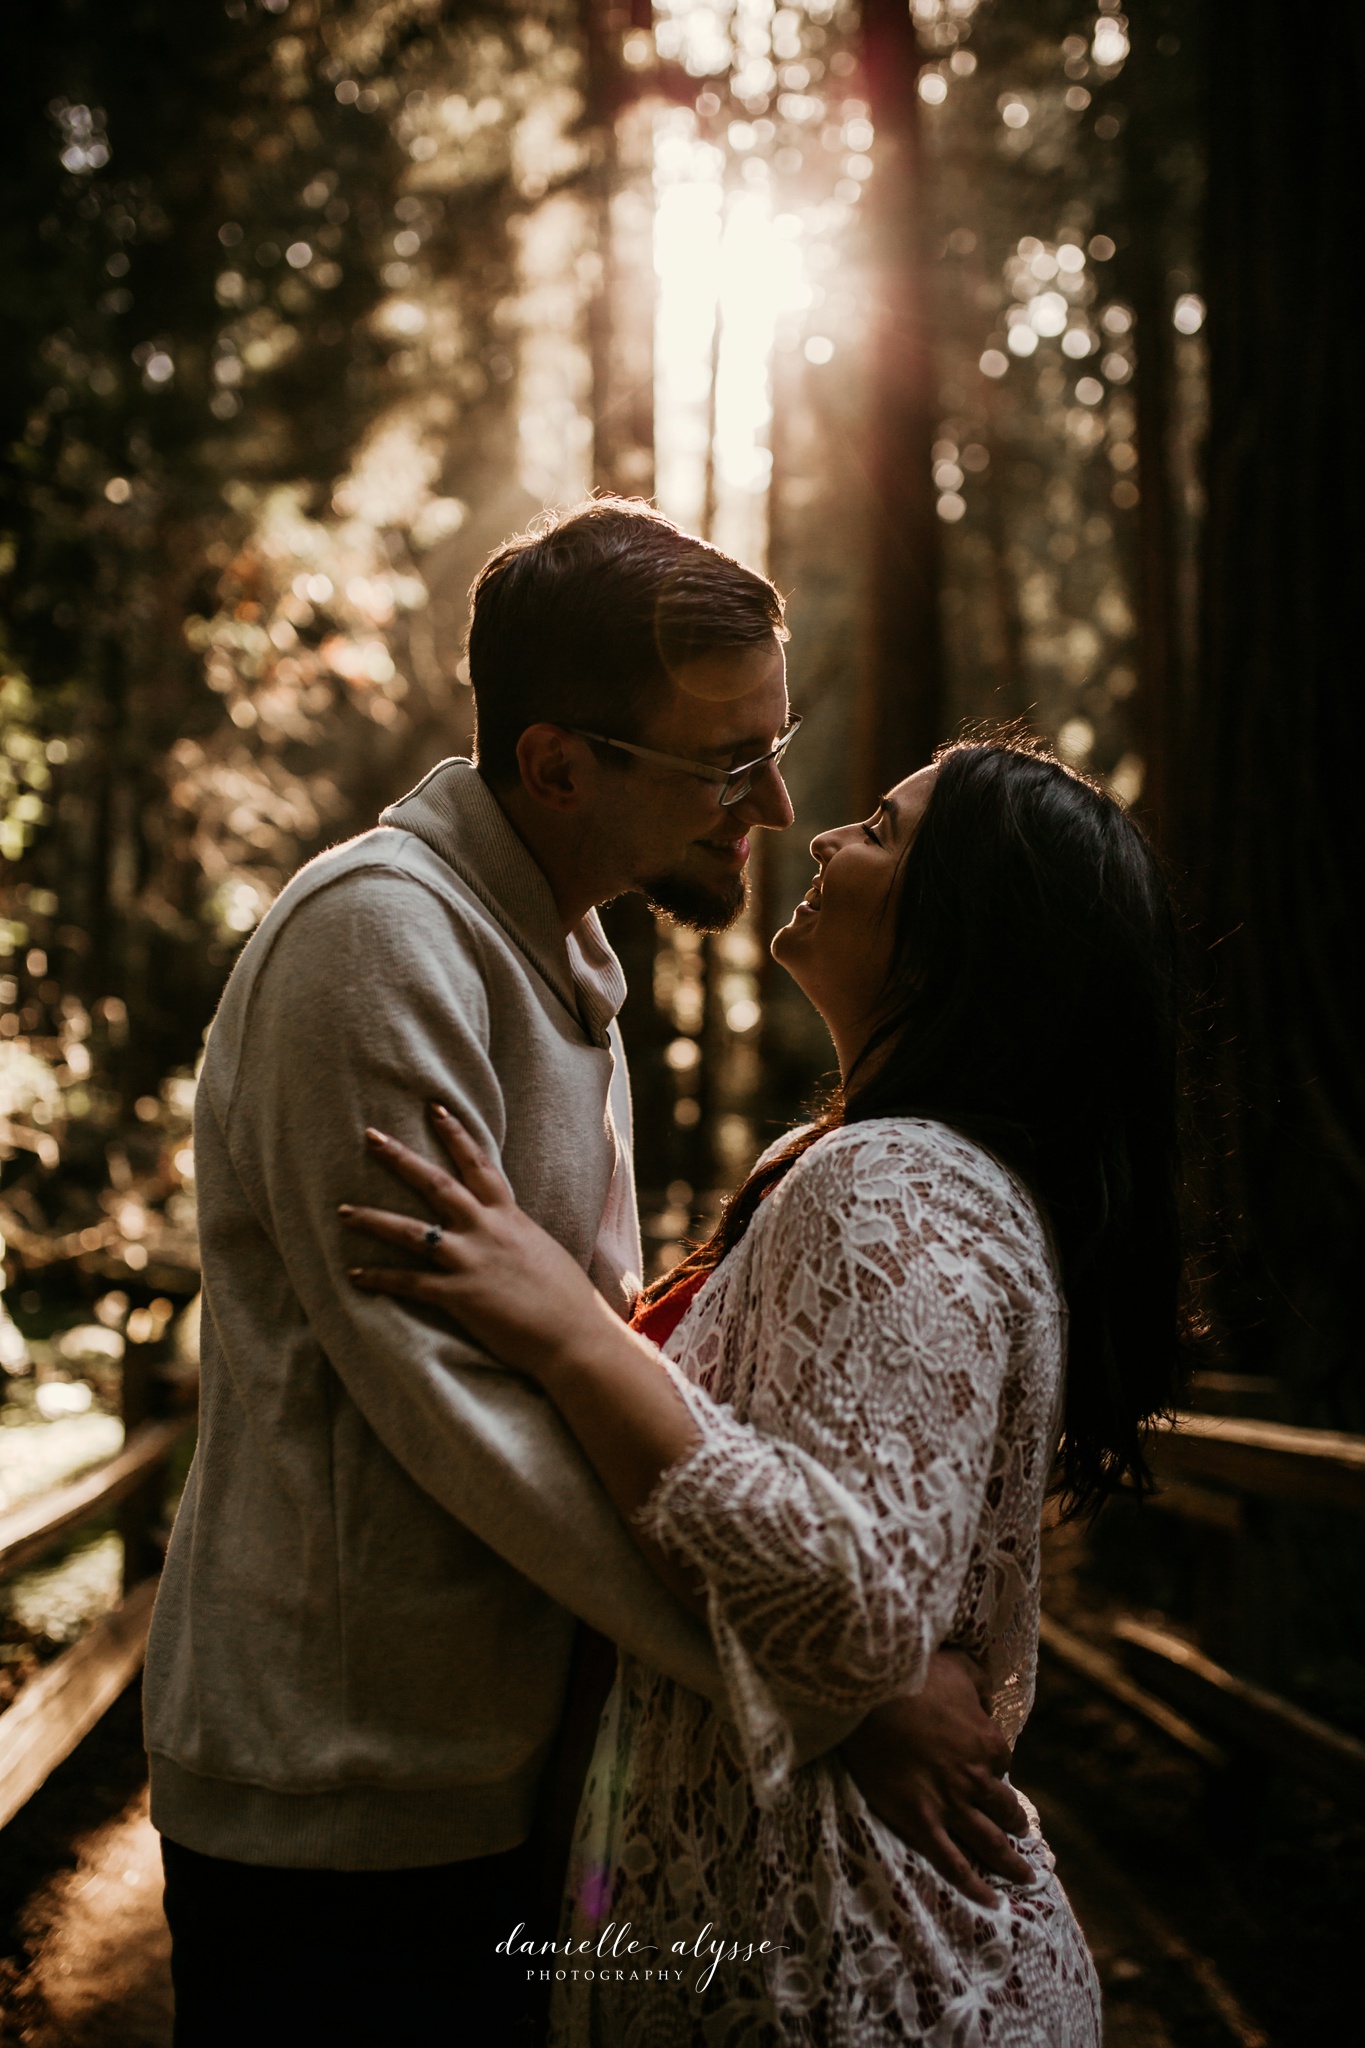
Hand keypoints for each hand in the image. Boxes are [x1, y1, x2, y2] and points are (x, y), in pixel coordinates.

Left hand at [342, 1106, 615, 1376]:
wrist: (577, 1338)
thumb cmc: (567, 1302)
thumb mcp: (543, 1253)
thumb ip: (518, 1237)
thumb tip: (509, 1233)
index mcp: (510, 1218)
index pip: (479, 1165)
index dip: (456, 1135)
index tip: (434, 1108)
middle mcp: (487, 1231)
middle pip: (436, 1184)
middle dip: (400, 1158)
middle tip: (370, 1135)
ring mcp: (471, 1261)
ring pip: (412, 1231)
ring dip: (373, 1220)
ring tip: (343, 1211)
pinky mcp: (460, 1296)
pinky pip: (410, 1283)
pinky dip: (380, 1278)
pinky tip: (354, 1275)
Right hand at [840, 1649, 1032, 1908]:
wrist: (868, 1698)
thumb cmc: (913, 1675)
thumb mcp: (959, 1666)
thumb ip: (980, 1684)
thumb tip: (988, 1698)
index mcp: (989, 1743)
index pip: (1002, 1763)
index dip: (994, 1767)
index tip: (988, 1772)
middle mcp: (977, 1780)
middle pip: (1005, 1809)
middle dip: (1016, 1823)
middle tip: (1022, 1834)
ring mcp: (949, 1805)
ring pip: (990, 1843)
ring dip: (1010, 1863)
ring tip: (1024, 1877)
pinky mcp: (919, 1822)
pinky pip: (952, 1863)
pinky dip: (974, 1886)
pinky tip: (990, 1902)